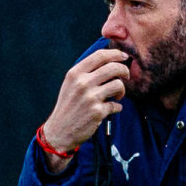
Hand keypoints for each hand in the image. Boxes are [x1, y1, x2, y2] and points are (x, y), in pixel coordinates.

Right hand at [40, 48, 129, 169]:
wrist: (59, 131)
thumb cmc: (67, 107)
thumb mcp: (70, 84)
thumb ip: (85, 72)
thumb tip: (108, 62)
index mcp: (75, 73)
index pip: (100, 55)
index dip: (116, 54)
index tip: (124, 57)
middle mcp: (82, 83)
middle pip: (113, 68)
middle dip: (124, 71)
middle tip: (126, 76)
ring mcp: (90, 98)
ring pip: (118, 84)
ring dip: (122, 90)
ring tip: (117, 95)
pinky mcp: (97, 112)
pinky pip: (116, 105)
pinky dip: (117, 107)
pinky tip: (112, 108)